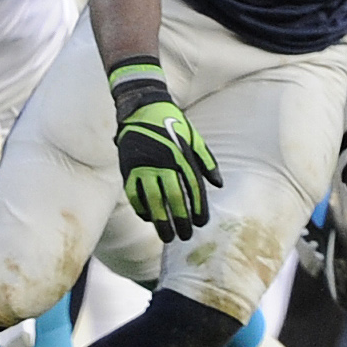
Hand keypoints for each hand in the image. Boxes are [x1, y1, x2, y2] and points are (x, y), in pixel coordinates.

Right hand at [115, 84, 223, 241]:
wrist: (143, 109)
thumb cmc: (174, 125)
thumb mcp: (194, 139)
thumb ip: (207, 162)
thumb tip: (219, 184)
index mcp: (182, 155)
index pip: (193, 187)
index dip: (198, 207)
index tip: (201, 223)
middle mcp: (164, 162)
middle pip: (173, 197)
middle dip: (180, 219)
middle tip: (185, 236)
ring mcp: (144, 165)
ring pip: (153, 200)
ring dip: (160, 220)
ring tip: (167, 236)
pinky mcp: (128, 167)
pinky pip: (134, 193)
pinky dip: (141, 208)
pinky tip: (148, 218)